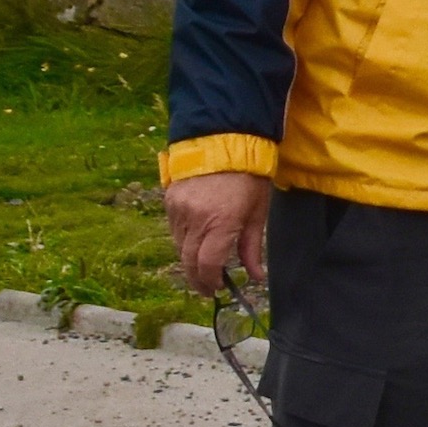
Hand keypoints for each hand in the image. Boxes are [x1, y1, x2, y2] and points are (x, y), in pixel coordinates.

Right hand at [166, 170, 274, 295]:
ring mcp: (179, 209)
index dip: (211, 282)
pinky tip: (196, 241)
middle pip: (189, 261)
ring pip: (179, 247)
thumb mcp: (257, 211)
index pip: (208, 265)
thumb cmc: (248, 175)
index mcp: (220, 222)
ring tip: (204, 264)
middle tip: (208, 287)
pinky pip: (174, 229)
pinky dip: (184, 240)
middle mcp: (195, 219)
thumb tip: (255, 277)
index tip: (219, 288)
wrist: (224, 138)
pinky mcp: (170, 200)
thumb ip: (251, 247)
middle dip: (198, 279)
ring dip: (190, 260)